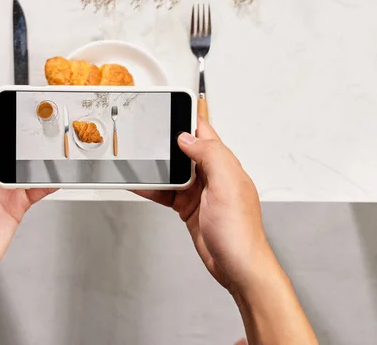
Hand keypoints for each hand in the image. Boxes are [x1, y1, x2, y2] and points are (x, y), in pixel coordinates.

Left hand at [0, 123, 53, 289]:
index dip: (4, 125)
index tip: (21, 113)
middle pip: (12, 150)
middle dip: (28, 140)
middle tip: (47, 130)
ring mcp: (2, 191)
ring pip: (26, 167)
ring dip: (40, 160)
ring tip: (57, 150)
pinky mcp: (15, 208)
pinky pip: (35, 190)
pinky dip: (48, 182)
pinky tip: (58, 176)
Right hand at [137, 119, 275, 292]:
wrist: (237, 267)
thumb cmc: (240, 232)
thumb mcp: (227, 185)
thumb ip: (210, 156)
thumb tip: (187, 137)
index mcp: (224, 164)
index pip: (203, 132)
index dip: (186, 119)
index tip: (168, 108)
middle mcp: (211, 175)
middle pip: (182, 150)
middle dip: (164, 143)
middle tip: (143, 136)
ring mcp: (199, 192)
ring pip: (171, 171)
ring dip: (155, 167)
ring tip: (135, 162)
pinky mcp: (188, 207)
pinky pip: (166, 191)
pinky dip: (151, 187)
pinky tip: (139, 183)